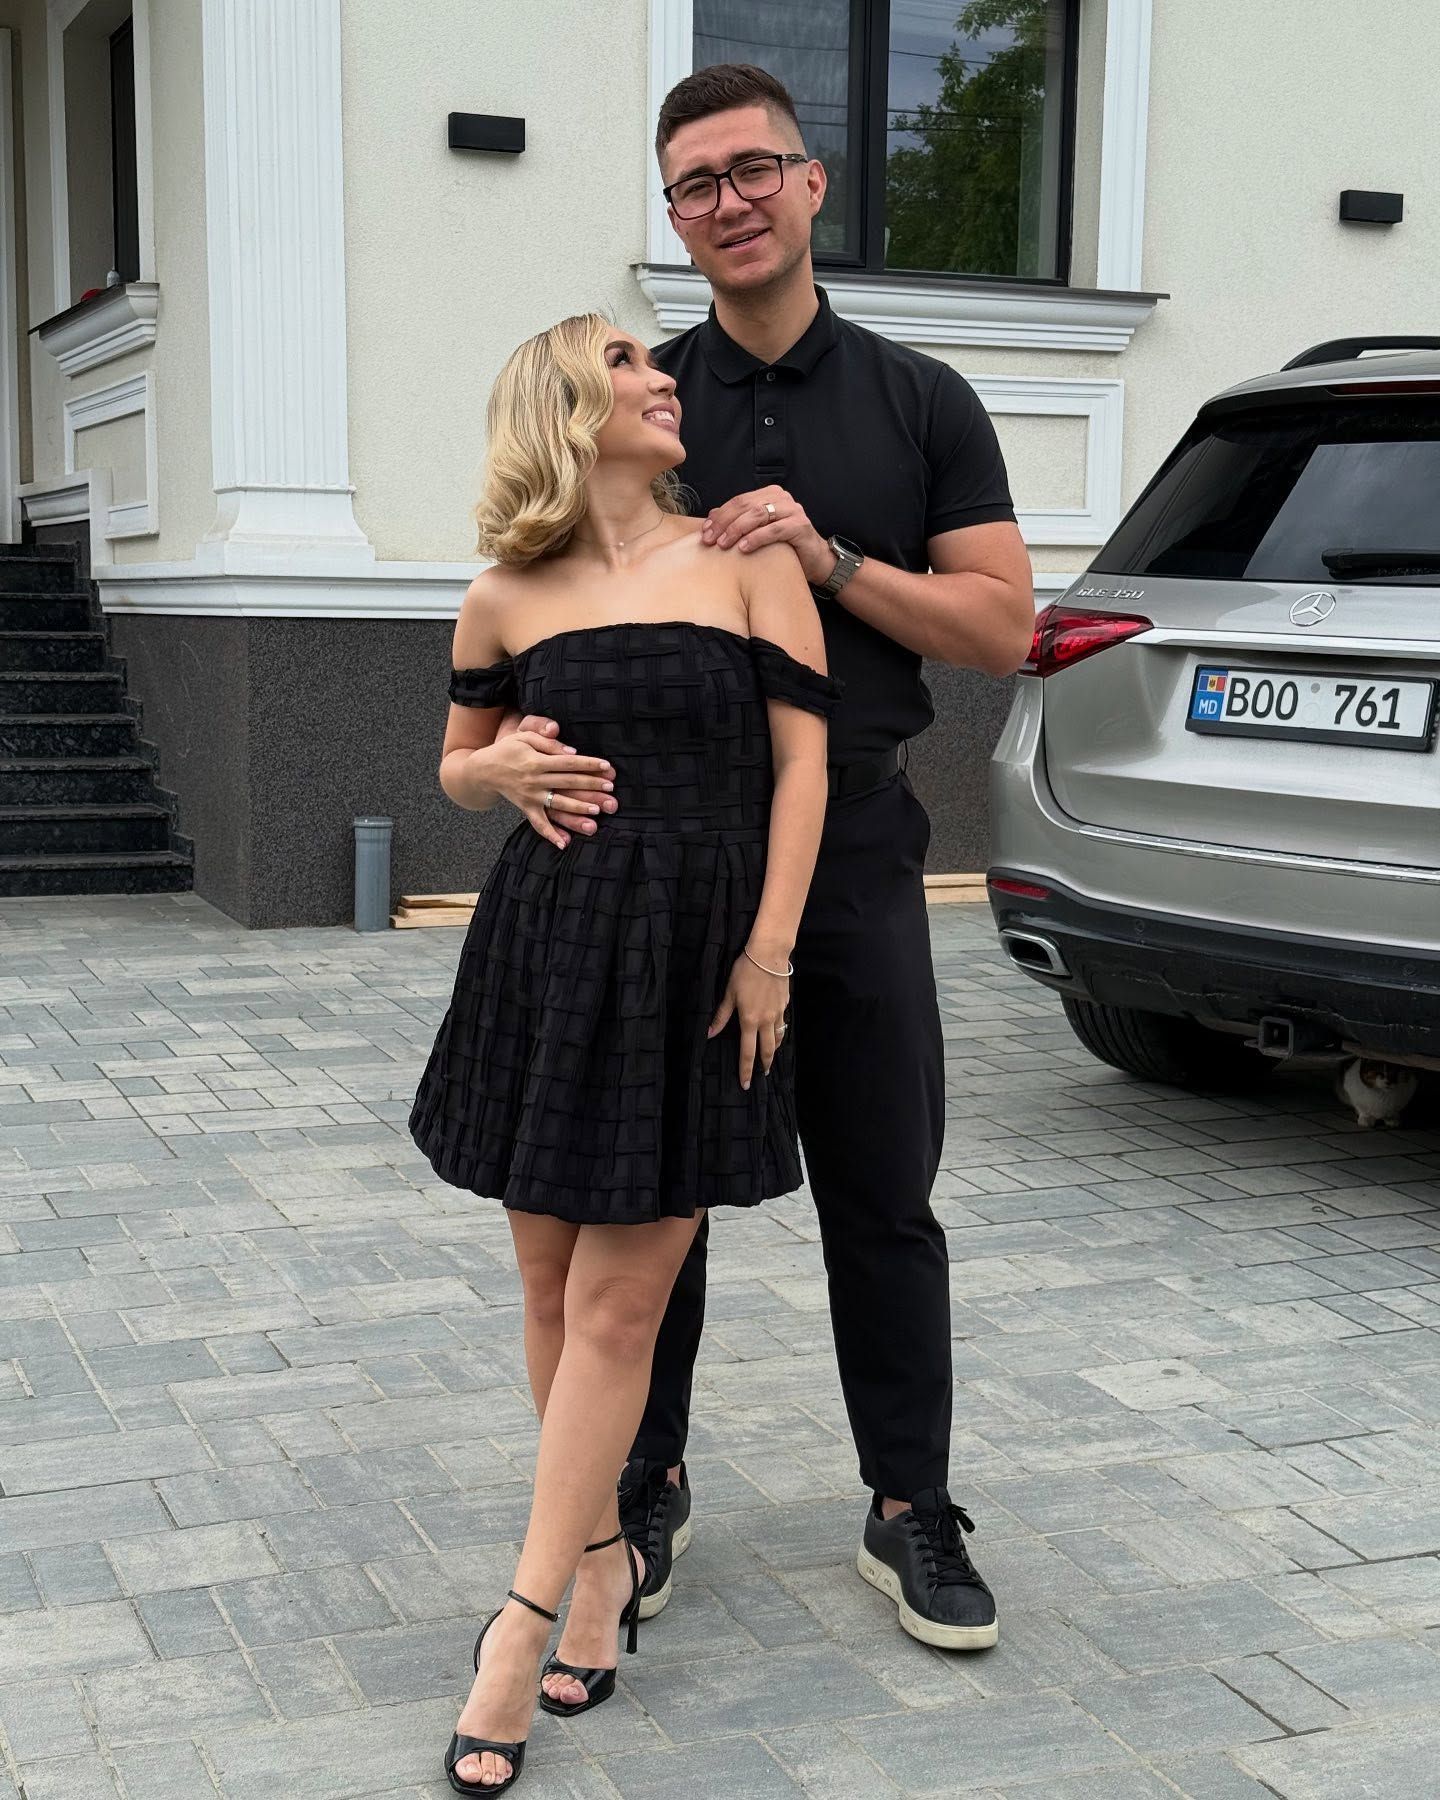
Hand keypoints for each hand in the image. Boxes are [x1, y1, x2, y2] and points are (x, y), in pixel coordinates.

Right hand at [468, 719, 614, 850]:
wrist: (483, 770)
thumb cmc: (507, 749)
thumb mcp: (524, 737)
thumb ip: (547, 742)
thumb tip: (571, 752)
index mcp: (536, 761)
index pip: (567, 763)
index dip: (588, 764)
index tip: (606, 766)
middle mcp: (534, 780)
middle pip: (567, 783)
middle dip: (590, 786)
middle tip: (610, 789)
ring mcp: (530, 797)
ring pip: (557, 804)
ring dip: (577, 809)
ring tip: (596, 811)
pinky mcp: (525, 808)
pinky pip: (538, 824)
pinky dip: (550, 835)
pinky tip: (564, 844)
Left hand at [702, 485, 831, 584]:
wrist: (814, 560)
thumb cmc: (784, 547)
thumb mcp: (758, 532)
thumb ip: (738, 521)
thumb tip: (712, 515)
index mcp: (769, 495)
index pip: (738, 500)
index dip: (720, 515)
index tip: (704, 532)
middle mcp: (781, 498)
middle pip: (745, 505)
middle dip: (724, 522)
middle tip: (710, 539)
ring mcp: (792, 510)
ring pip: (758, 514)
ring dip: (737, 529)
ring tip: (723, 544)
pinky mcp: (800, 525)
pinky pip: (774, 529)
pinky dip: (756, 538)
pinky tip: (743, 548)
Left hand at [707, 949, 789, 1090]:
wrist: (770, 954)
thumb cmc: (745, 971)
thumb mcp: (729, 993)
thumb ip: (721, 1015)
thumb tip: (710, 1033)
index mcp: (749, 1020)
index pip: (747, 1052)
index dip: (746, 1070)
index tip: (746, 1084)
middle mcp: (766, 1021)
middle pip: (767, 1050)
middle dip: (764, 1064)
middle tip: (762, 1074)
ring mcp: (778, 1013)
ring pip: (778, 1038)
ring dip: (774, 1050)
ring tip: (770, 1056)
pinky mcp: (785, 1004)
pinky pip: (782, 1023)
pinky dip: (779, 1032)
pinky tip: (776, 1031)